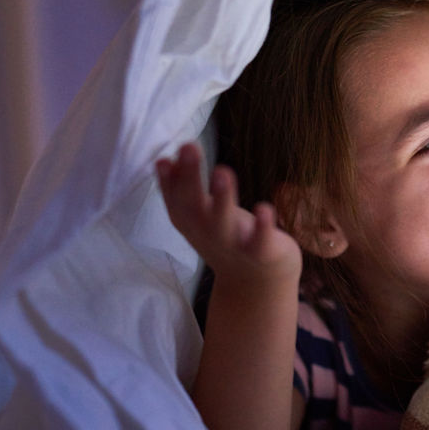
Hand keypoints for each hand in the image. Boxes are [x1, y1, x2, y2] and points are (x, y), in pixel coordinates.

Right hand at [156, 142, 301, 282]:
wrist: (255, 283)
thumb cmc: (225, 236)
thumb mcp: (199, 215)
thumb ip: (182, 188)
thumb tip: (164, 159)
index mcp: (189, 222)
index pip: (174, 200)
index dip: (168, 181)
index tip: (165, 159)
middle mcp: (206, 233)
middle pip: (194, 205)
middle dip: (191, 177)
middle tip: (189, 146)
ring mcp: (232, 244)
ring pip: (223, 222)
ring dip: (222, 198)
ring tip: (223, 171)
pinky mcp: (260, 252)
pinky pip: (260, 240)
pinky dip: (262, 226)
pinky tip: (264, 207)